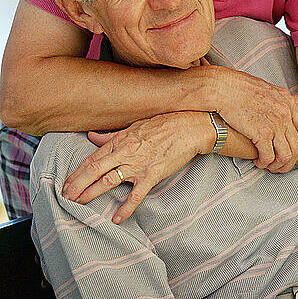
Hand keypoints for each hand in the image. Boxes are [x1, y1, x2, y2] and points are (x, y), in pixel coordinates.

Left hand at [62, 111, 214, 223]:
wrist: (188, 127)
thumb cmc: (162, 125)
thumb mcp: (134, 126)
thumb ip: (111, 136)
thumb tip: (92, 137)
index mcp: (120, 141)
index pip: (93, 158)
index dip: (77, 172)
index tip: (65, 183)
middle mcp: (126, 153)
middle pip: (95, 170)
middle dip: (78, 185)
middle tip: (64, 197)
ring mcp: (139, 165)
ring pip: (110, 181)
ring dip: (92, 193)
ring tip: (78, 204)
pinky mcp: (153, 174)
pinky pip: (137, 194)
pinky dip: (127, 207)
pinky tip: (117, 218)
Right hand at [205, 66, 297, 171]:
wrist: (221, 87)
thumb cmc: (236, 86)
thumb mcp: (263, 89)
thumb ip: (274, 101)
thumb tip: (274, 112)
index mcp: (286, 101)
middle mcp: (284, 112)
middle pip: (297, 145)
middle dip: (291, 162)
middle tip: (282, 168)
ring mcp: (274, 123)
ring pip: (286, 155)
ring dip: (278, 165)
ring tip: (268, 167)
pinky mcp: (261, 133)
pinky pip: (269, 156)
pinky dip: (264, 163)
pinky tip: (257, 162)